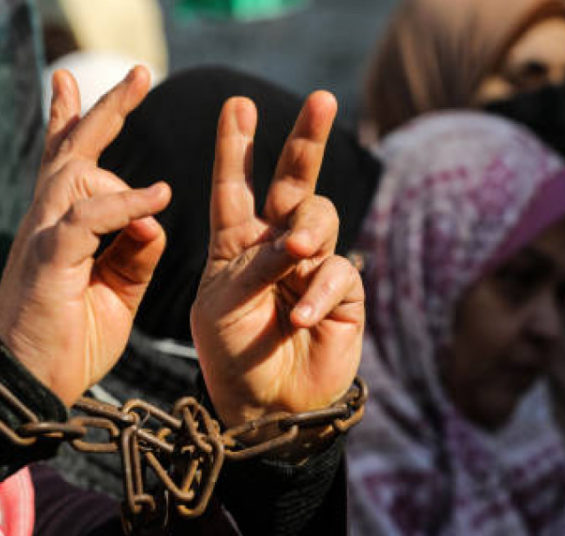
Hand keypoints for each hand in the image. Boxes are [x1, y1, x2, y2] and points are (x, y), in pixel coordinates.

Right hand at [0, 67, 170, 405]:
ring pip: (75, 169)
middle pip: (72, 150)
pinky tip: (156, 198)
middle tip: (137, 71)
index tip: (71, 83)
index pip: (66, 164)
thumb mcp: (116, 294)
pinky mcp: (47, 260)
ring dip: (110, 131)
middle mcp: (47, 222)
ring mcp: (43, 237)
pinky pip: (87, 219)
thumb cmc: (69, 340)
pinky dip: (123, 205)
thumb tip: (155, 218)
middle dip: (103, 108)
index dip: (71, 122)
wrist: (30, 388)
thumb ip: (135, 255)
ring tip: (141, 93)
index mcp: (61, 228)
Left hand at [190, 92, 365, 428]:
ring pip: (321, 219)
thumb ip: (254, 264)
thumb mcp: (223, 304)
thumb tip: (298, 240)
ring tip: (295, 254)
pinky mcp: (342, 293)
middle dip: (307, 139)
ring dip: (309, 229)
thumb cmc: (230, 353)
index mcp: (237, 241)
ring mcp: (312, 266)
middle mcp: (276, 245)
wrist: (265, 407)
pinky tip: (300, 318)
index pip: (235, 185)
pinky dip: (318, 293)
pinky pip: (338, 274)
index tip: (237, 104)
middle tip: (322, 99)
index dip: (236, 146)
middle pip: (295, 181)